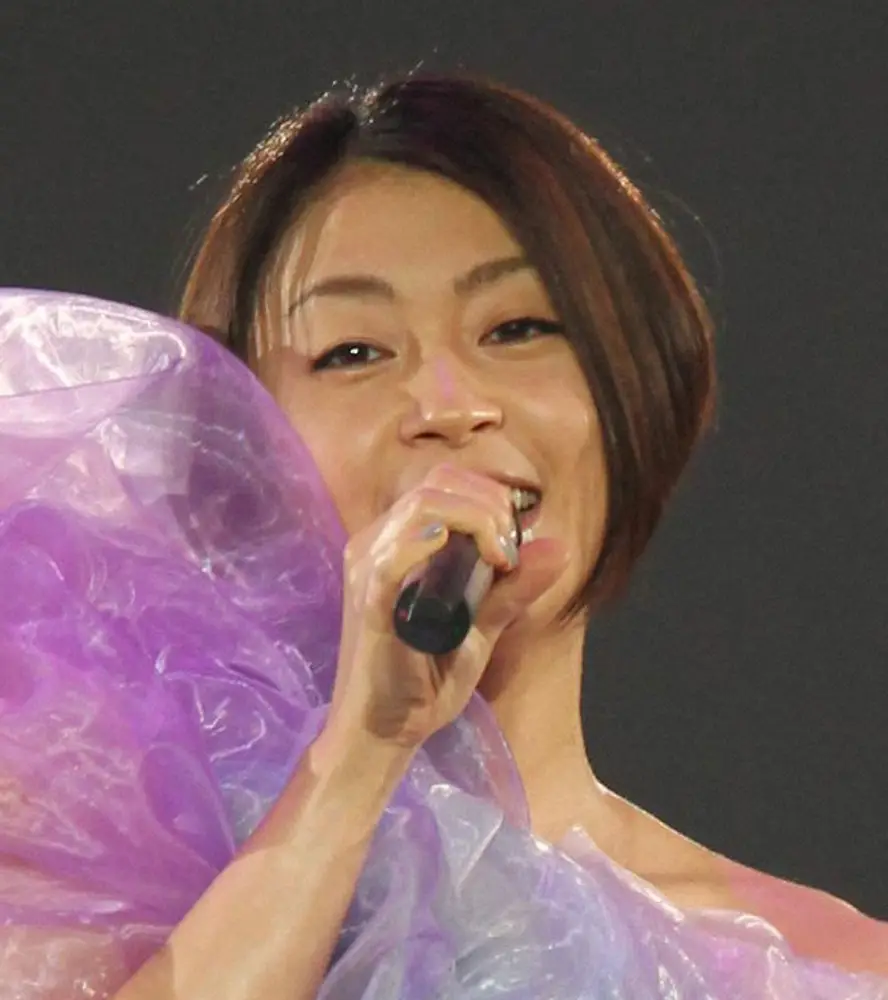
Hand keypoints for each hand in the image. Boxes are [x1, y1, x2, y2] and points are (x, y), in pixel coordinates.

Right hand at [323, 463, 568, 750]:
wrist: (382, 732)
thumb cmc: (423, 680)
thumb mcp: (481, 627)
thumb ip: (513, 588)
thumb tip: (561, 547)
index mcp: (397, 541)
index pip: (446, 484)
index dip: (489, 500)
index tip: (513, 547)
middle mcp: (376, 542)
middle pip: (438, 483)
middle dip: (489, 506)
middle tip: (509, 554)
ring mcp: (369, 566)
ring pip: (425, 503)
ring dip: (476, 520)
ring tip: (500, 562)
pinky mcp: (369, 598)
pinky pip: (398, 551)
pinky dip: (439, 541)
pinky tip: (474, 561)